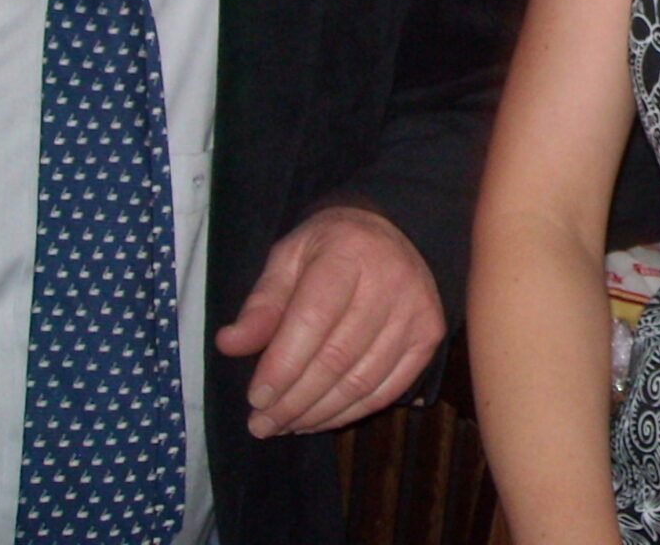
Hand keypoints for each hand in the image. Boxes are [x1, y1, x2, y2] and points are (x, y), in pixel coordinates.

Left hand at [213, 204, 445, 437]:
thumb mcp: (288, 259)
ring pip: (361, 380)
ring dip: (318, 413)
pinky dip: (350, 412)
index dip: (282, 365)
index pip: (313, 320)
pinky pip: (388, 389)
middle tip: (262, 424)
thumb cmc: (328, 248)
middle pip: (336, 357)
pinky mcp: (429, 335)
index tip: (255, 399)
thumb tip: (230, 344)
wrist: (388, 232)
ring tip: (285, 426)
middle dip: (294, 400)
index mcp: (349, 253)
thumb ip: (261, 303)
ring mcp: (416, 310)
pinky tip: (320, 419)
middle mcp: (391, 280)